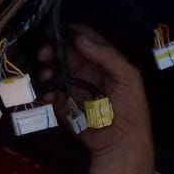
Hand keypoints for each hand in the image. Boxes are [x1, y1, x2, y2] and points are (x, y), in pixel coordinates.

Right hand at [39, 25, 152, 166]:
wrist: (122, 143)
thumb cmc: (130, 108)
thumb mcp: (127, 77)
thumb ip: (107, 55)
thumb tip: (80, 38)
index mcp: (104, 63)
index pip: (85, 40)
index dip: (70, 33)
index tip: (54, 30)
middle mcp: (87, 73)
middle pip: (65, 54)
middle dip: (52, 50)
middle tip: (42, 53)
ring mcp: (75, 89)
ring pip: (55, 72)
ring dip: (46, 70)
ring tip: (44, 74)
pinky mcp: (66, 107)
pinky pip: (52, 95)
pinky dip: (46, 93)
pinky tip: (48, 95)